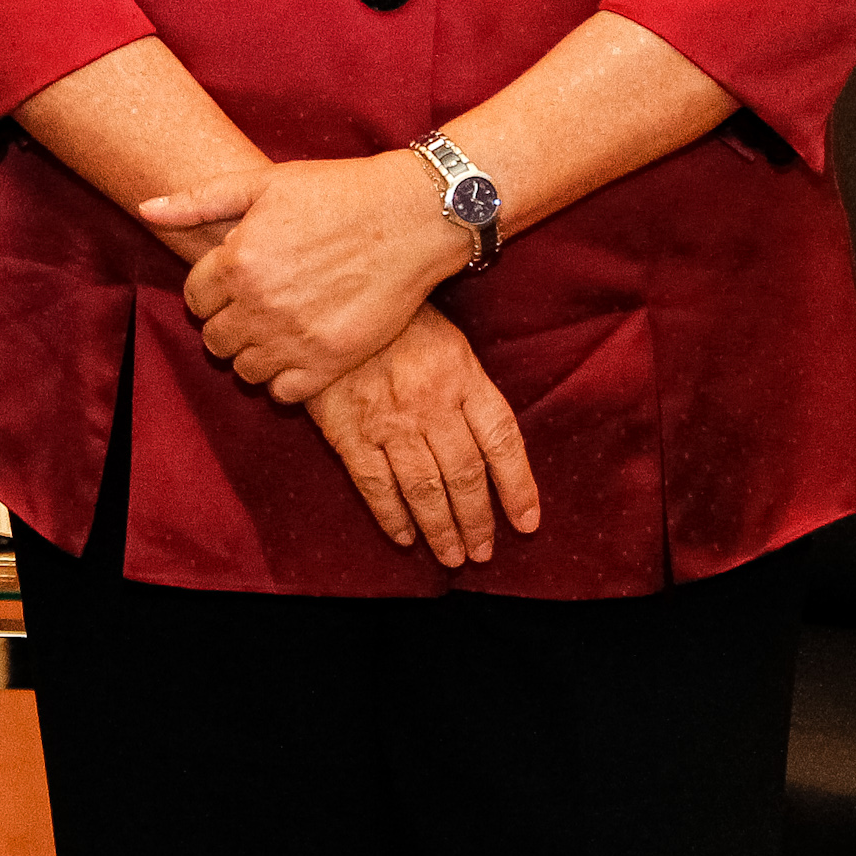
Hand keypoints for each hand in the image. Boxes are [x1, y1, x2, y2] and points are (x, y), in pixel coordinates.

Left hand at [143, 150, 469, 402]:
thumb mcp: (264, 183)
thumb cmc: (338, 192)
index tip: (235, 283)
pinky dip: (285, 378)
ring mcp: (295, 338)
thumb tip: (144, 209)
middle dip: (228, 324)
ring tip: (278, 328)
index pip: (195, 300)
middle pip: (214, 340)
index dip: (211, 292)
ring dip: (253, 353)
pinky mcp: (330, 362)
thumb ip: (199, 201)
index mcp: (238, 261)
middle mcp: (260, 305)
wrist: (411, 217)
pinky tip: (300, 350)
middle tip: (257, 306)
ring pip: (244, 370)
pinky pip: (284, 392)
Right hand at [307, 308, 540, 566]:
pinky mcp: (347, 430)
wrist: (329, 299)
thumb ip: (469, 388)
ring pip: (424, 488)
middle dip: (477, 520)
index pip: (502, 441)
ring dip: (441, 529)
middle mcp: (430, 402)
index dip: (519, 487)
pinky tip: (404, 537)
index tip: (526, 523)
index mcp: (462, 375)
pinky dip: (391, 516)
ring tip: (453, 556)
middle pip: (465, 474)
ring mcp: (388, 419)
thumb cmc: (395, 320)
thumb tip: (494, 447)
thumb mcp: (447, 340)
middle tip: (482, 552)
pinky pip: (374, 484)